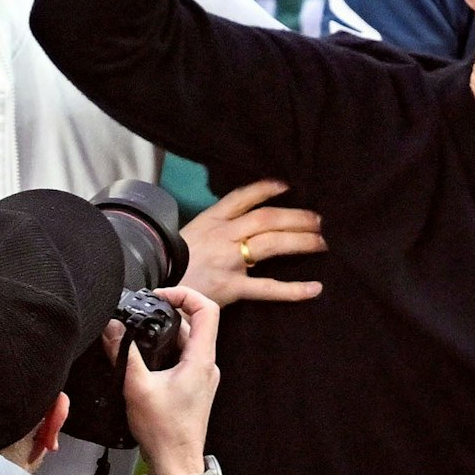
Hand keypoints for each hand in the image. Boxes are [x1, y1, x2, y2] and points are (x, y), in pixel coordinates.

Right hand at [117, 286, 219, 474]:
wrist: (176, 464)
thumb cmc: (164, 432)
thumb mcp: (137, 387)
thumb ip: (124, 353)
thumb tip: (113, 328)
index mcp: (201, 359)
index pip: (207, 309)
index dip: (184, 293)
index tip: (160, 295)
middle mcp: (206, 364)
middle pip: (196, 322)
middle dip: (168, 312)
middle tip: (143, 312)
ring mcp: (202, 376)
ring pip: (187, 341)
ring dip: (165, 332)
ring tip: (139, 334)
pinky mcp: (194, 386)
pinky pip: (183, 357)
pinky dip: (166, 350)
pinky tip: (144, 359)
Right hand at [179, 180, 325, 305]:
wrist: (150, 284)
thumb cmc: (170, 261)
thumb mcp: (188, 233)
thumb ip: (213, 226)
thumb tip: (238, 222)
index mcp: (211, 219)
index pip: (243, 196)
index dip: (267, 189)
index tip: (288, 185)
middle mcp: (222, 235)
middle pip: (267, 219)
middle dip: (297, 217)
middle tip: (321, 220)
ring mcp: (228, 260)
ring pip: (271, 244)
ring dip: (301, 241)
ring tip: (323, 241)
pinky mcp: (230, 287)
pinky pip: (266, 287)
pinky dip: (293, 289)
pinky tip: (314, 288)